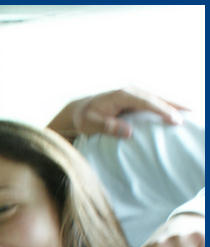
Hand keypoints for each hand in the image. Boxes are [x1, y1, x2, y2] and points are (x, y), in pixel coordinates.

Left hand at [48, 87, 186, 139]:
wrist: (79, 110)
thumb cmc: (84, 118)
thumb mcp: (91, 124)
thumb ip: (108, 127)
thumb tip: (129, 132)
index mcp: (121, 95)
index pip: (146, 102)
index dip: (161, 110)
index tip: (174, 120)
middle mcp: (130, 91)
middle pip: (156, 97)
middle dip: (174, 105)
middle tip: (190, 114)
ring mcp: (134, 93)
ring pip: (157, 97)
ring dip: (174, 104)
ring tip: (190, 111)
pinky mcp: (135, 98)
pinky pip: (153, 101)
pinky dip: (166, 104)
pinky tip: (177, 110)